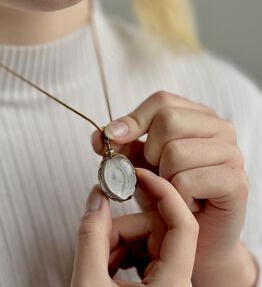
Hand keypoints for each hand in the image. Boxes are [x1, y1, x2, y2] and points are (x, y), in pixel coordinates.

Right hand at [70, 168, 198, 286]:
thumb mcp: (89, 283)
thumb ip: (90, 235)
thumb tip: (96, 196)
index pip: (183, 225)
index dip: (163, 193)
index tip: (139, 175)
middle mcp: (176, 284)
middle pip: (155, 232)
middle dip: (121, 229)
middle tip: (96, 236)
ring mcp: (166, 285)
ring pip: (145, 242)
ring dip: (116, 243)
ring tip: (95, 260)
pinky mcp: (155, 285)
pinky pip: (140, 255)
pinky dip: (118, 254)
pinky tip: (103, 266)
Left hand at [91, 91, 257, 285]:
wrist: (196, 234)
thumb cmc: (169, 192)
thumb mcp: (140, 163)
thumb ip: (122, 146)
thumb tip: (99, 135)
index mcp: (196, 116)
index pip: (161, 101)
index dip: (134, 119)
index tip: (114, 137)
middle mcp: (218, 127)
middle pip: (168, 120)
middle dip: (150, 152)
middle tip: (158, 172)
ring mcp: (231, 153)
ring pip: (175, 152)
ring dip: (163, 178)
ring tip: (173, 189)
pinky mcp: (235, 181)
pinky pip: (186, 181)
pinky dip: (176, 197)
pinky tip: (185, 203)